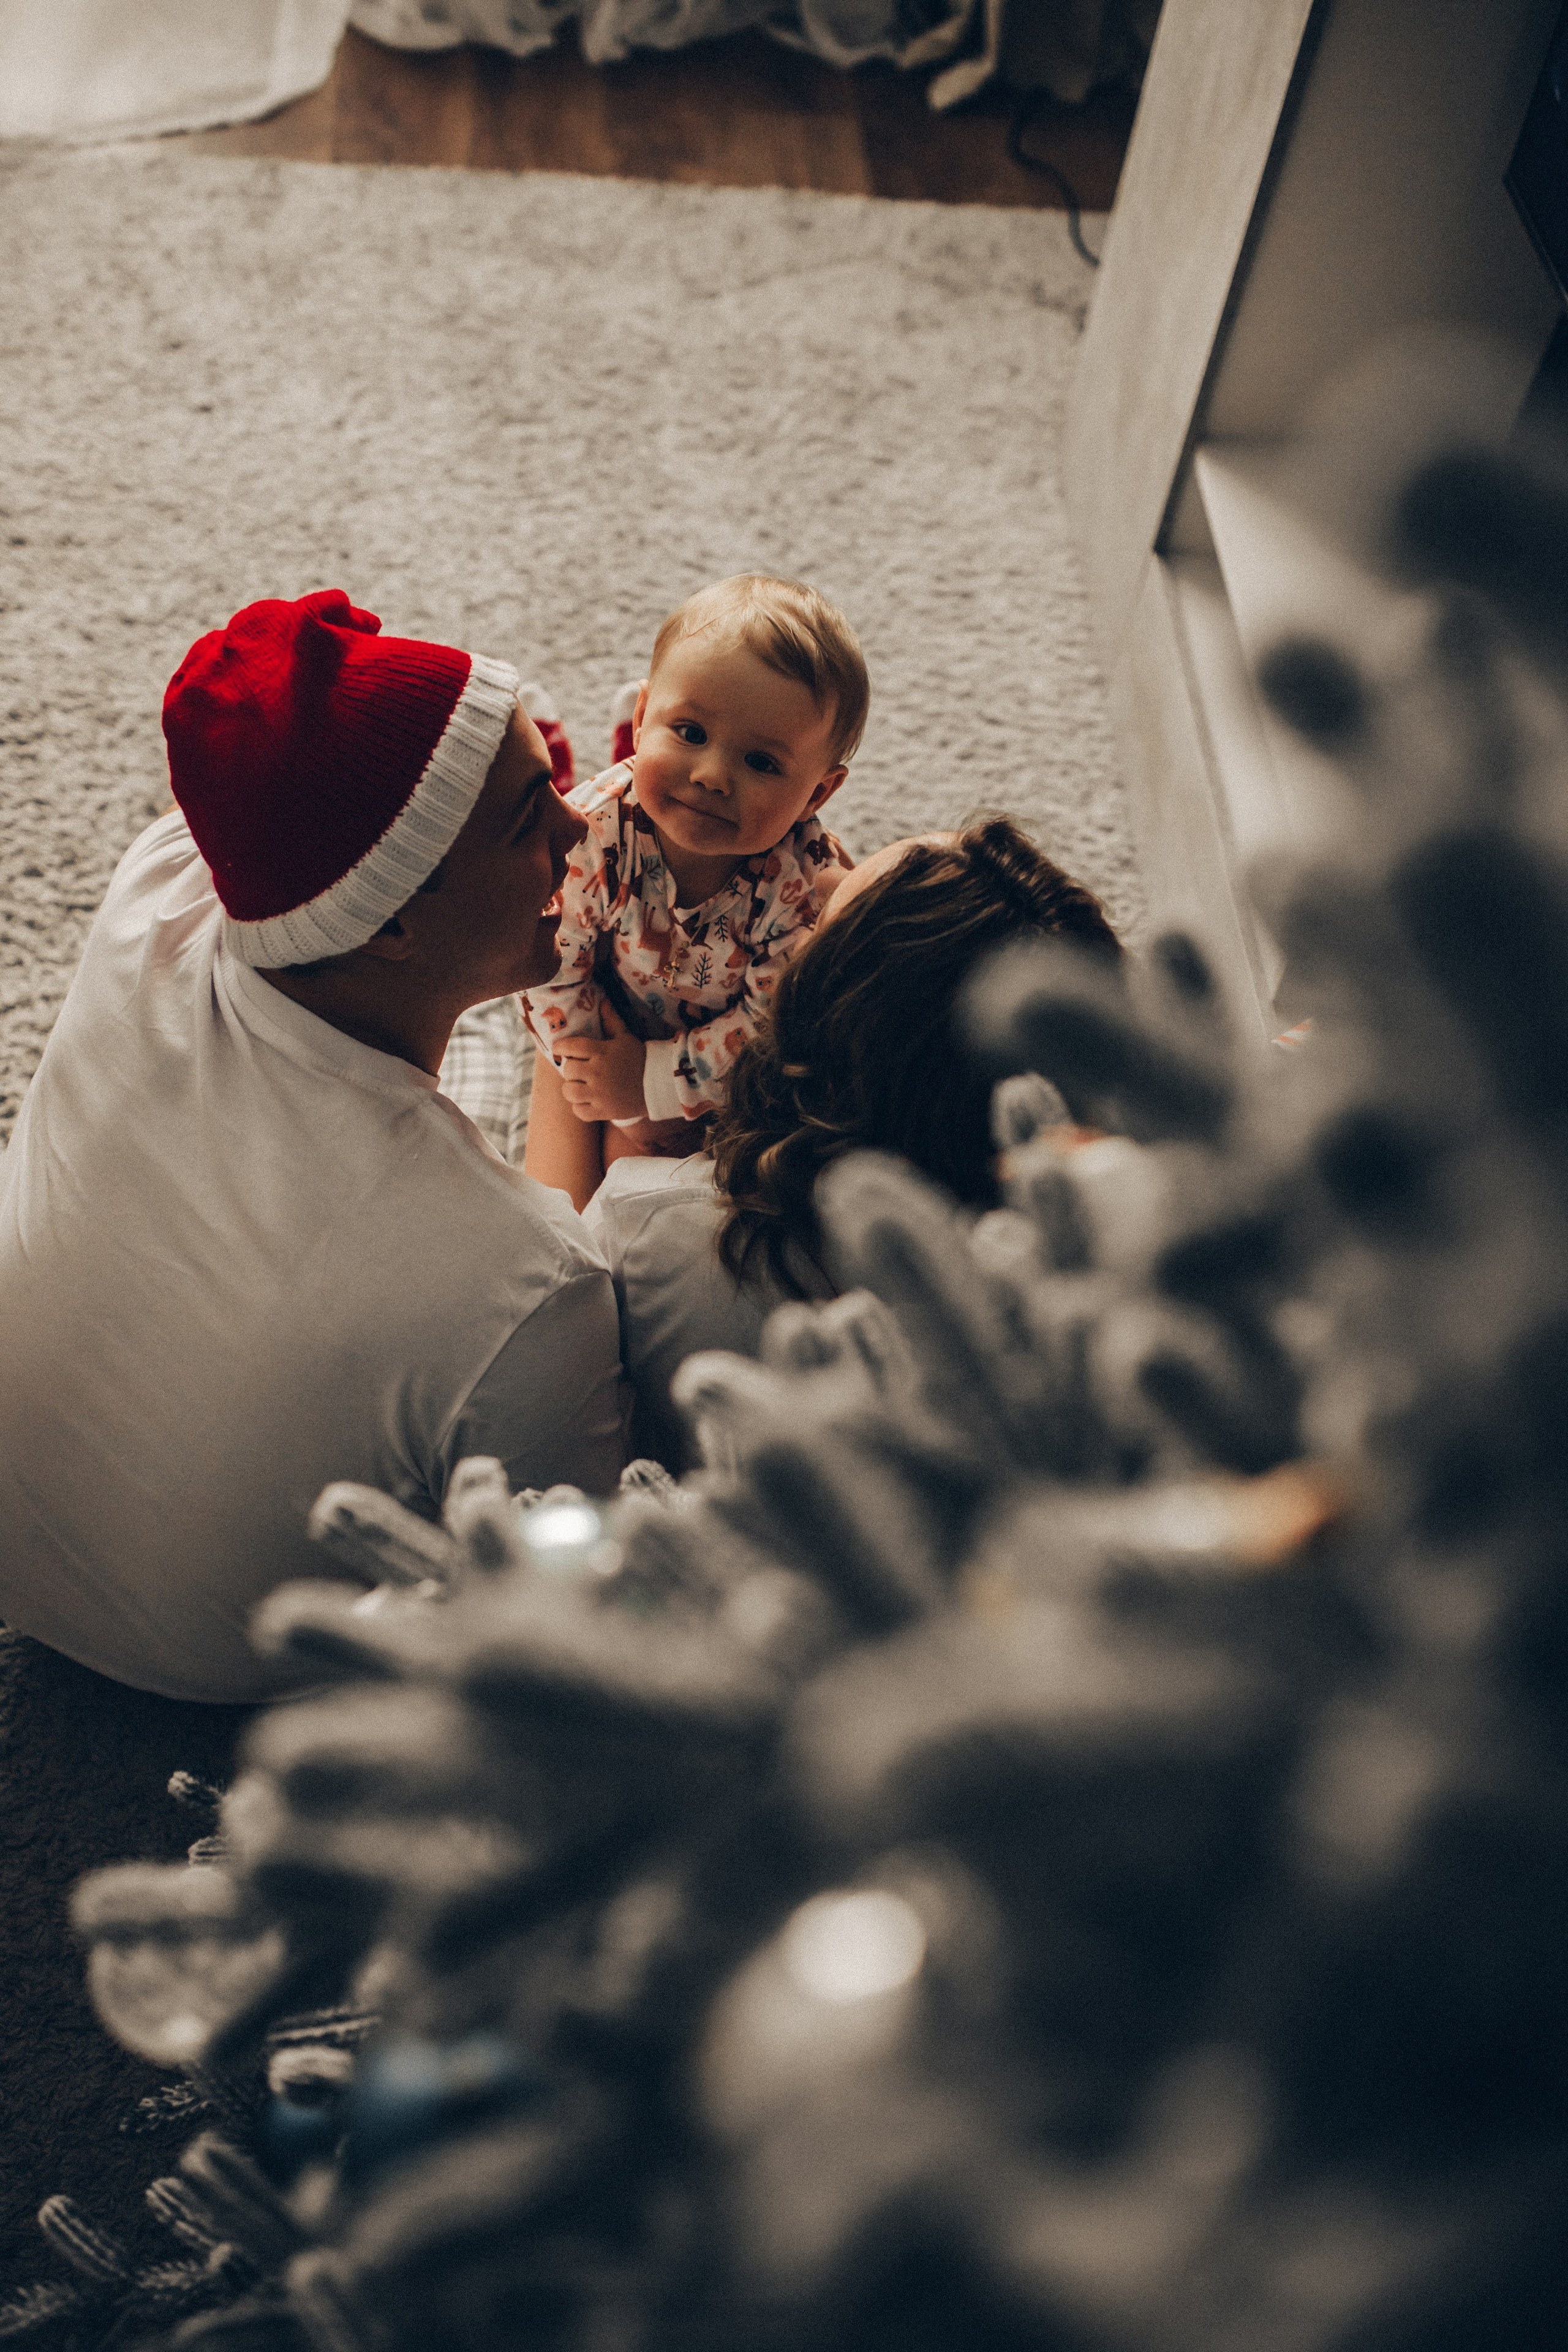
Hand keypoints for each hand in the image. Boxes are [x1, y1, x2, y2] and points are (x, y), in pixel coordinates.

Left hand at [555, 1000, 647, 1123]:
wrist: (659, 1085)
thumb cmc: (640, 1058)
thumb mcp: (626, 1038)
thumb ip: (611, 1021)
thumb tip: (603, 1001)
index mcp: (601, 1052)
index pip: (570, 1047)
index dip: (560, 1048)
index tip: (560, 1050)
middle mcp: (598, 1072)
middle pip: (568, 1070)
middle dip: (571, 1069)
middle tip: (579, 1070)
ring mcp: (600, 1093)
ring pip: (569, 1091)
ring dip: (572, 1088)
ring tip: (580, 1086)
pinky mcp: (604, 1111)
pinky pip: (579, 1111)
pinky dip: (580, 1106)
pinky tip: (588, 1101)